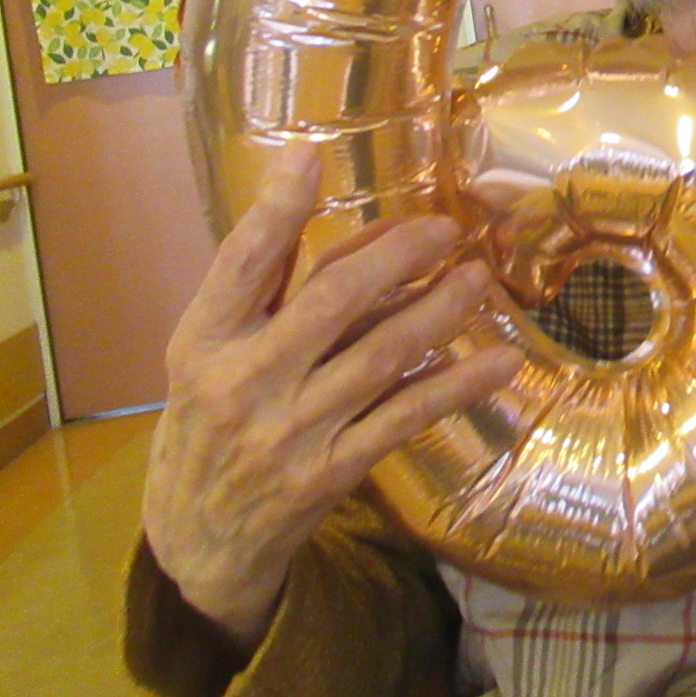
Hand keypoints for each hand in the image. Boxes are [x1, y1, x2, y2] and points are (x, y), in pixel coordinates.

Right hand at [142, 148, 522, 651]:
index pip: (240, 265)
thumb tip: (323, 217)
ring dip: (440, 309)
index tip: (308, 156)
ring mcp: (289, 431)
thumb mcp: (205, 356)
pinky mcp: (329, 473)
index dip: (273, 210)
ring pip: (381, 355)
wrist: (195, 540)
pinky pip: (405, 417)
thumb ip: (259, 295)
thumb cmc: (206, 426)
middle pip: (331, 300)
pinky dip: (456, 386)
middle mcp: (244, 381)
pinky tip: (501, 361)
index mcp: (202, 341)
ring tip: (478, 277)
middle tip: (446, 227)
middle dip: (396, 254)